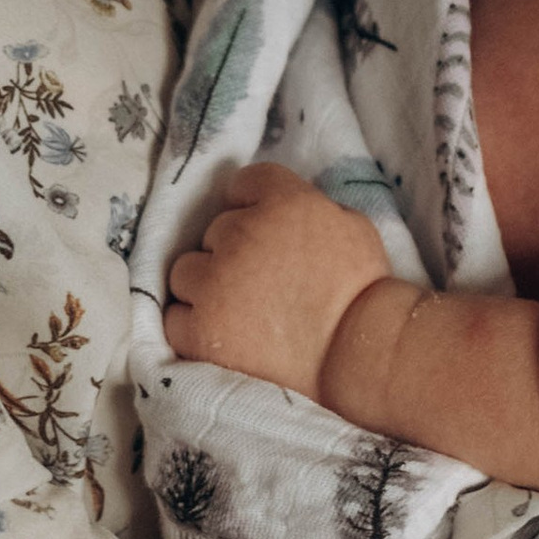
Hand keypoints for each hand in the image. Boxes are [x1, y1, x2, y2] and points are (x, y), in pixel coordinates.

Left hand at [162, 162, 393, 395]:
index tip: (266, 231)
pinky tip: (222, 335)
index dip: (254, 206)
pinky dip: (193, 326)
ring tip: (237, 310)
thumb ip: (310, 205)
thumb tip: (283, 207)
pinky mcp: (200, 327)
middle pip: (215, 229)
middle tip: (262, 280)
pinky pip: (175, 317)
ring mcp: (214, 282)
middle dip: (234, 251)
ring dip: (206, 285)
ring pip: (185, 271)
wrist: (357, 355)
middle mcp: (240, 233)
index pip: (245, 182)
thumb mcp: (352, 223)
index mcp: (281, 202)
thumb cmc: (363, 291)